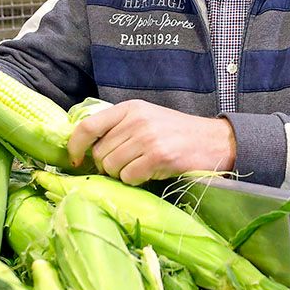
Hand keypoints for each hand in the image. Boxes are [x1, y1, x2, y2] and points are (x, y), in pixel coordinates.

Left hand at [66, 100, 235, 184]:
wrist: (214, 141)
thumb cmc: (177, 133)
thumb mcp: (146, 118)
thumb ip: (119, 127)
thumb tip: (86, 149)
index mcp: (129, 108)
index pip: (87, 126)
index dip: (74, 146)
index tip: (75, 160)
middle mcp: (136, 120)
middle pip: (99, 153)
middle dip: (107, 166)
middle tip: (126, 166)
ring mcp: (147, 138)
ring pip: (112, 167)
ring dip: (122, 174)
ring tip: (141, 167)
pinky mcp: (158, 156)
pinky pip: (129, 177)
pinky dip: (136, 180)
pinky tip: (151, 172)